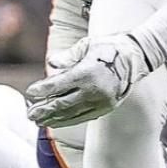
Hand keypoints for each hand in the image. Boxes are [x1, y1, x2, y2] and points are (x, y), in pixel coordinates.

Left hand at [25, 34, 153, 126]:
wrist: (136, 58)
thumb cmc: (108, 48)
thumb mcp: (86, 46)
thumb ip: (67, 56)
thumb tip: (51, 64)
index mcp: (86, 73)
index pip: (58, 85)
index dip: (42, 90)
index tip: (30, 93)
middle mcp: (93, 90)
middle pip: (62, 104)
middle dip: (44, 110)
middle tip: (30, 113)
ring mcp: (101, 102)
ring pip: (72, 114)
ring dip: (54, 118)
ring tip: (39, 121)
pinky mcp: (106, 108)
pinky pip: (83, 117)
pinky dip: (68, 120)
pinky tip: (57, 122)